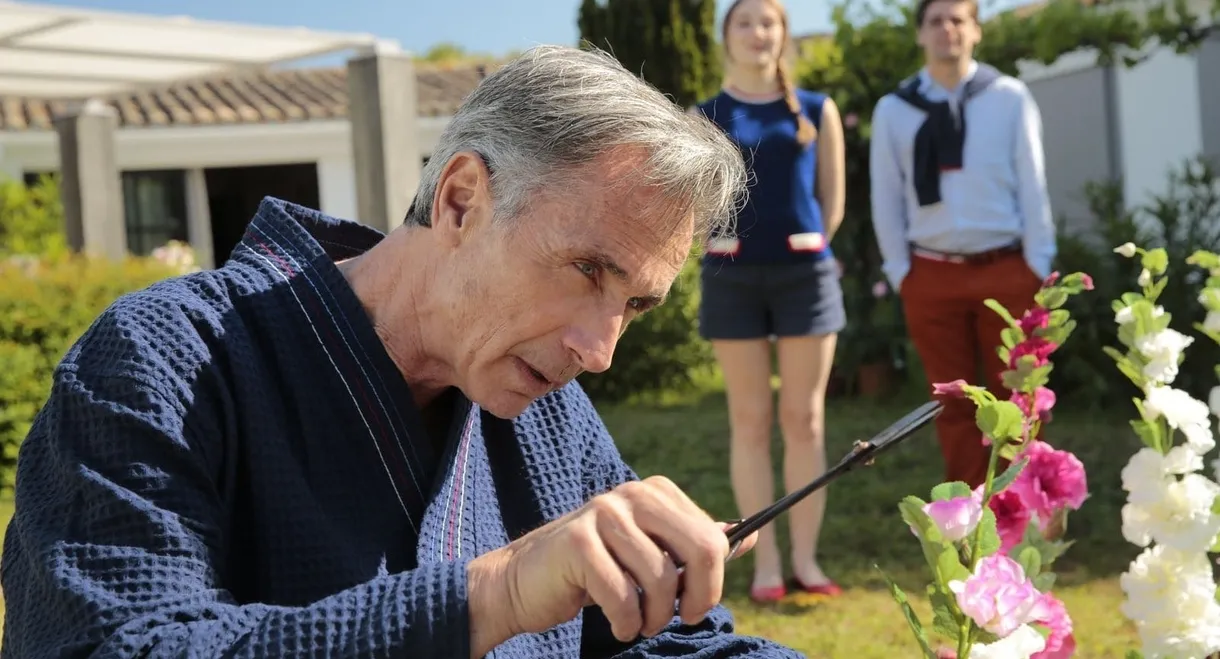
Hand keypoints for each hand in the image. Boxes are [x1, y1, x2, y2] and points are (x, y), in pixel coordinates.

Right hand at [466, 476, 754, 653]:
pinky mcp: (578, 542)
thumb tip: (747, 535)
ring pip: (662, 578)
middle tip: (681, 620)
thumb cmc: (593, 572)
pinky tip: (617, 624)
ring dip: (655, 617)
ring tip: (640, 625)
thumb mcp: (648, 556)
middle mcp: (631, 494)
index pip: (713, 537)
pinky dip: (626, 622)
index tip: (695, 603)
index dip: (713, 581)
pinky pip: (624, 595)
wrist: (523, 582)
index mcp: (655, 492)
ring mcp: (603, 514)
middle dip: (699, 597)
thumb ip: (692, 545)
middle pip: (701, 548)